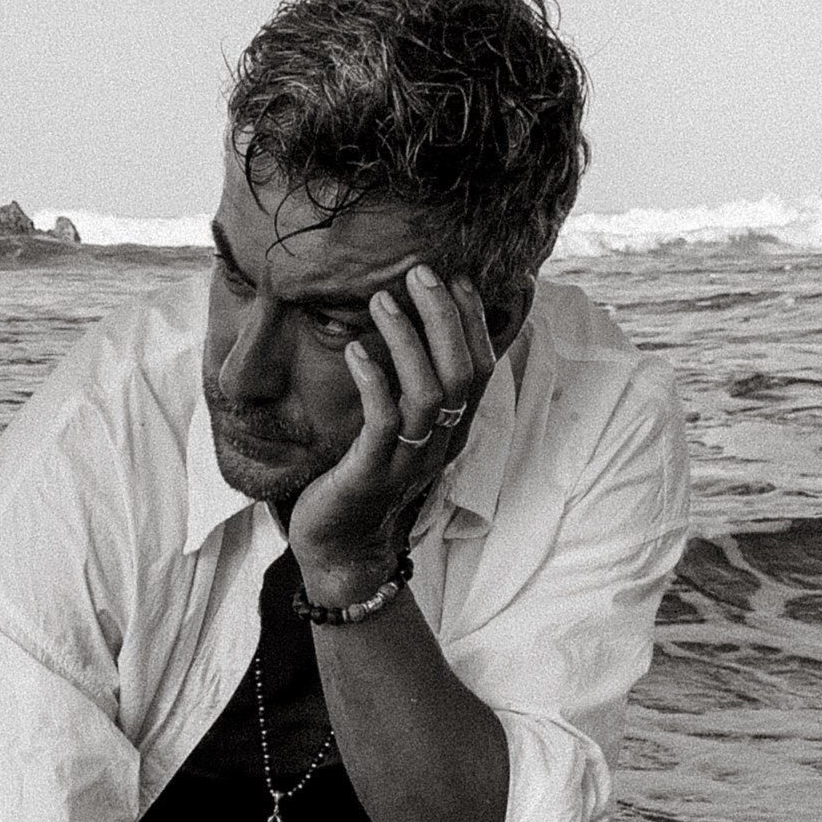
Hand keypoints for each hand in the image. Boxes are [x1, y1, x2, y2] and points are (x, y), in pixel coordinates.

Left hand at [288, 266, 498, 606]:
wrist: (340, 548)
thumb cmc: (363, 477)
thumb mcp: (396, 429)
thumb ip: (409, 387)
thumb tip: (410, 329)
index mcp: (452, 429)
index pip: (481, 366)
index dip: (474, 319)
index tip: (457, 275)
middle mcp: (441, 443)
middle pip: (463, 372)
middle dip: (445, 316)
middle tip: (419, 272)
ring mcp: (409, 460)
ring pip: (429, 393)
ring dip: (408, 339)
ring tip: (382, 300)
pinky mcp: (373, 475)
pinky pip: (384, 422)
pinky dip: (373, 381)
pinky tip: (354, 352)